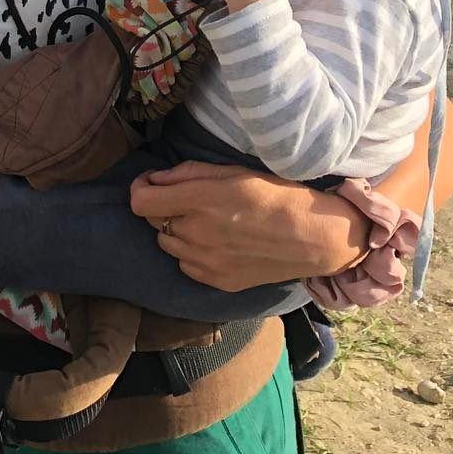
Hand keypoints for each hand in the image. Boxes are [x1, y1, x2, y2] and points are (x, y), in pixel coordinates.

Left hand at [129, 161, 370, 290]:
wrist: (312, 237)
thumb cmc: (275, 195)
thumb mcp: (232, 171)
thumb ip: (187, 174)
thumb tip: (155, 179)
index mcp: (198, 201)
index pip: (140, 201)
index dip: (140, 188)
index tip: (150, 183)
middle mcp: (196, 234)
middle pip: (153, 222)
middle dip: (161, 208)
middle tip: (186, 201)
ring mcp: (205, 262)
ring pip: (167, 245)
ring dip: (175, 231)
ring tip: (204, 222)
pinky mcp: (217, 282)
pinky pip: (186, 265)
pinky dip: (191, 253)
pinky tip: (215, 243)